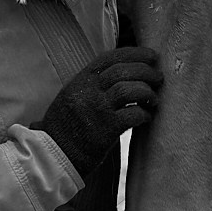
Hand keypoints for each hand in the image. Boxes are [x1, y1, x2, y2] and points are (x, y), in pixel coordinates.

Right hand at [31, 46, 162, 176]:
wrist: (53, 156)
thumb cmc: (66, 126)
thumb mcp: (72, 95)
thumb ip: (93, 82)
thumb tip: (124, 70)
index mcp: (80, 80)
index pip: (110, 57)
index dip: (135, 54)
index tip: (152, 55)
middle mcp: (88, 92)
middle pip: (123, 71)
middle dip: (146, 71)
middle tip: (158, 77)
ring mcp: (96, 110)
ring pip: (129, 89)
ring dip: (147, 92)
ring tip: (154, 99)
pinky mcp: (105, 130)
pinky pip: (132, 115)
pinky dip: (144, 114)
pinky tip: (147, 117)